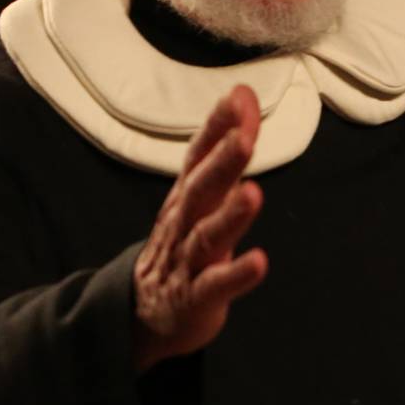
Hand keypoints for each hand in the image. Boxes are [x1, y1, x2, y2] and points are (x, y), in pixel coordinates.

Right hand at [132, 85, 268, 371]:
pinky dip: (236, 275)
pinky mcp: (194, 298)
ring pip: (206, 235)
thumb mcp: (203, 193)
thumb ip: (226, 146)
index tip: (239, 97)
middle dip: (222, 163)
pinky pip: (214, 286)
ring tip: (253, 194)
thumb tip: (245, 93)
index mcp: (187, 195)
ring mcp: (186, 260)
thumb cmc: (184, 241)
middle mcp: (183, 222)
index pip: (199, 154)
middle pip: (201, 189)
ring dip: (229, 215)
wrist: (145, 311)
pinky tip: (259, 262)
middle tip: (244, 139)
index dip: (218, 126)